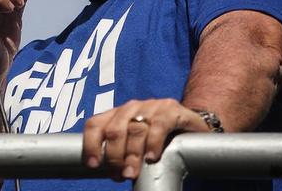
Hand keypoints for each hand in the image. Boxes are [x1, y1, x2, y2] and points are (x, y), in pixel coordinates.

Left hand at [81, 98, 209, 180]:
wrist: (190, 124)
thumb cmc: (158, 136)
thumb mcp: (135, 142)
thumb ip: (122, 152)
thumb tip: (112, 173)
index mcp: (117, 114)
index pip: (95, 124)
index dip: (90, 144)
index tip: (94, 165)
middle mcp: (131, 108)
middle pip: (115, 130)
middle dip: (114, 156)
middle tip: (120, 174)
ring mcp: (151, 107)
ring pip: (135, 130)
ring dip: (132, 155)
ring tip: (132, 172)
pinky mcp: (171, 110)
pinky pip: (158, 126)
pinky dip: (152, 144)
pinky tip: (152, 157)